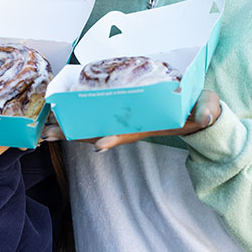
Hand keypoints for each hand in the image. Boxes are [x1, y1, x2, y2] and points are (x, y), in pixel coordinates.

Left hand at [41, 90, 220, 151]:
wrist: (197, 109)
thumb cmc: (201, 108)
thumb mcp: (209, 107)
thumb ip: (208, 109)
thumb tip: (206, 115)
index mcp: (149, 125)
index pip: (129, 134)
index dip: (114, 138)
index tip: (98, 143)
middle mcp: (132, 126)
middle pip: (99, 133)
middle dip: (74, 135)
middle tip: (47, 137)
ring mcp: (124, 121)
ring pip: (93, 127)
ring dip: (69, 129)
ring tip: (42, 130)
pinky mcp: (120, 114)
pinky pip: (96, 117)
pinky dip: (77, 117)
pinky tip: (60, 115)